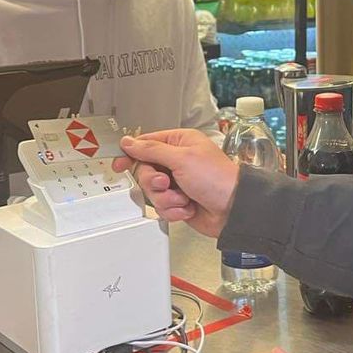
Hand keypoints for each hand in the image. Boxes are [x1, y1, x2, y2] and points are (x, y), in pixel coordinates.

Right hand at [114, 128, 237, 236]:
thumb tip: (130, 142)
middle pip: (145, 171)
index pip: (146, 144)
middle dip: (154, 183)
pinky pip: (162, 208)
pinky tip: (188, 208)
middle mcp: (178, 162)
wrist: (233, 210)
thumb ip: (152, 150)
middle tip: (166, 184)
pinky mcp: (180, 202)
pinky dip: (174, 210)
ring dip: (167, 199)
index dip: (131, 154)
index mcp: (180, 143)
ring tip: (183, 198)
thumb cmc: (217, 179)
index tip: (119, 164)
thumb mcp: (182, 159)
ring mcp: (179, 183)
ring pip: (152, 193)